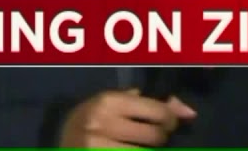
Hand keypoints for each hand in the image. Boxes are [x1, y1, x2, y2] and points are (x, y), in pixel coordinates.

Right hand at [59, 88, 196, 147]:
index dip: (170, 120)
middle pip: (155, 137)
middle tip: (155, 138)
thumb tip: (189, 113)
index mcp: (108, 102)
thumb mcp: (112, 104)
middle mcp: (102, 124)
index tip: (168, 124)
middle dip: (161, 139)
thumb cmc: (90, 120)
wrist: (58, 144)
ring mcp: (98, 148)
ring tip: (140, 146)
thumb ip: (148, 104)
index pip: (157, 112)